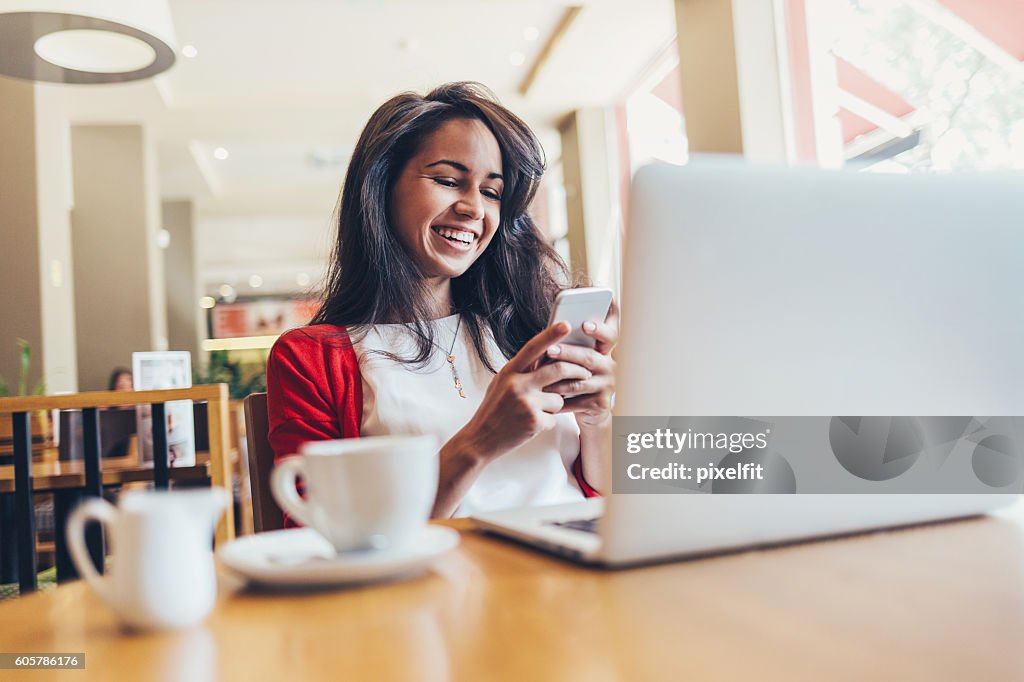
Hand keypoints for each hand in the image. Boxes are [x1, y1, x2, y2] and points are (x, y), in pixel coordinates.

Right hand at [456, 321, 592, 459]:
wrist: (480, 439)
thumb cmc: (493, 410)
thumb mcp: (502, 383)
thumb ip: (521, 370)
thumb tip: (544, 356)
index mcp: (509, 371)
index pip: (533, 347)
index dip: (551, 335)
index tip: (567, 325)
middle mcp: (517, 384)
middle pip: (558, 369)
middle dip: (577, 371)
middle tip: (585, 373)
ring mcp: (526, 403)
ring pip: (559, 398)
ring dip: (555, 405)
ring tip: (538, 411)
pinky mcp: (534, 421)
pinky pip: (554, 418)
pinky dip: (547, 422)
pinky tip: (531, 425)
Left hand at [543, 301, 617, 427]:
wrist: (590, 408)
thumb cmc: (578, 376)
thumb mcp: (578, 358)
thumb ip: (572, 344)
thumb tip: (552, 331)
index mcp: (604, 350)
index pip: (609, 334)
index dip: (599, 329)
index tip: (585, 325)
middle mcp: (609, 366)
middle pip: (590, 357)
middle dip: (568, 353)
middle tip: (550, 350)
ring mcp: (606, 385)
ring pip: (580, 381)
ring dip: (558, 380)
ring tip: (540, 376)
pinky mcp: (600, 404)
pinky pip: (576, 401)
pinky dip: (559, 400)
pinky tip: (545, 396)